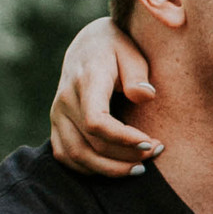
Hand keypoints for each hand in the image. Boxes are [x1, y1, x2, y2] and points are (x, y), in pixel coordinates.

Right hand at [52, 16, 161, 176]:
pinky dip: (90, 169)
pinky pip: (66, 157)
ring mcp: (58, 115)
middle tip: (155, 152)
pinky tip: (116, 167)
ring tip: (139, 168)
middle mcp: (66, 100)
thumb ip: (137, 74)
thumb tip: (146, 96)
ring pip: (77, 156)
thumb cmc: (116, 47)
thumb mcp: (130, 51)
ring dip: (110, 169)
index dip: (123, 139)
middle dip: (126, 156)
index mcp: (86, 81)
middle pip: (90, 144)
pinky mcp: (57, 125)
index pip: (96, 121)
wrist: (88, 44)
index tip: (150, 142)